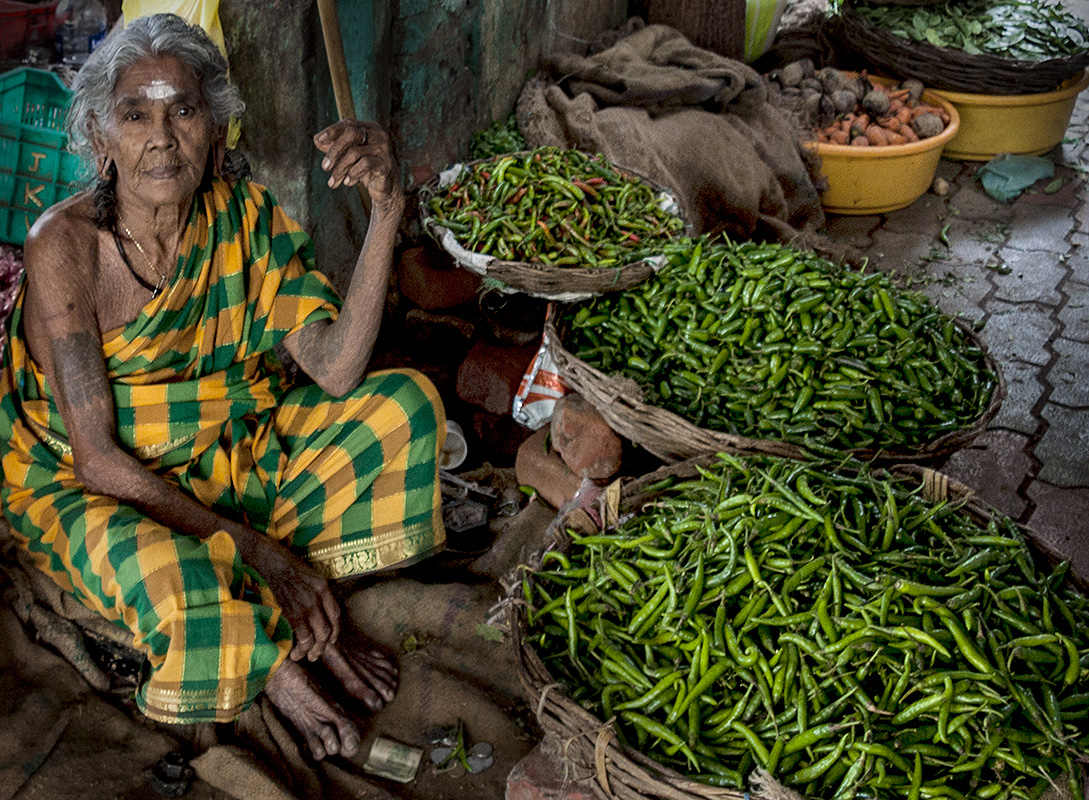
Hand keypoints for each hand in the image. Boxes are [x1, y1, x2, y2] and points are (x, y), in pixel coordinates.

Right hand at [244, 534, 340, 661]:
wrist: (265, 558)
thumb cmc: (284, 563)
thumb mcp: (308, 574)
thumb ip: (316, 591)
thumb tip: (318, 611)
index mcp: (323, 586)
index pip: (336, 614)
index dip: (335, 631)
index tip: (331, 640)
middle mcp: (317, 597)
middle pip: (326, 630)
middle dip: (323, 646)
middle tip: (317, 654)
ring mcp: (303, 606)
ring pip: (314, 636)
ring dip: (311, 651)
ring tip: (306, 657)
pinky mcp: (289, 612)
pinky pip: (299, 636)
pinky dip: (299, 647)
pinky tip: (294, 652)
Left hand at [313, 121, 403, 209]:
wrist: (386, 186)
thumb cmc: (365, 167)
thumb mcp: (348, 155)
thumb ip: (334, 146)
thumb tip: (317, 140)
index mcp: (369, 128)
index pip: (348, 124)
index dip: (331, 131)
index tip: (318, 141)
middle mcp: (378, 134)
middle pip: (351, 134)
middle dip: (334, 151)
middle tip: (324, 167)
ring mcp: (383, 149)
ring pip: (355, 152)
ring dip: (340, 169)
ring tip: (333, 182)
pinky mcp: (386, 164)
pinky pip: (365, 165)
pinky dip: (353, 174)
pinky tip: (348, 183)